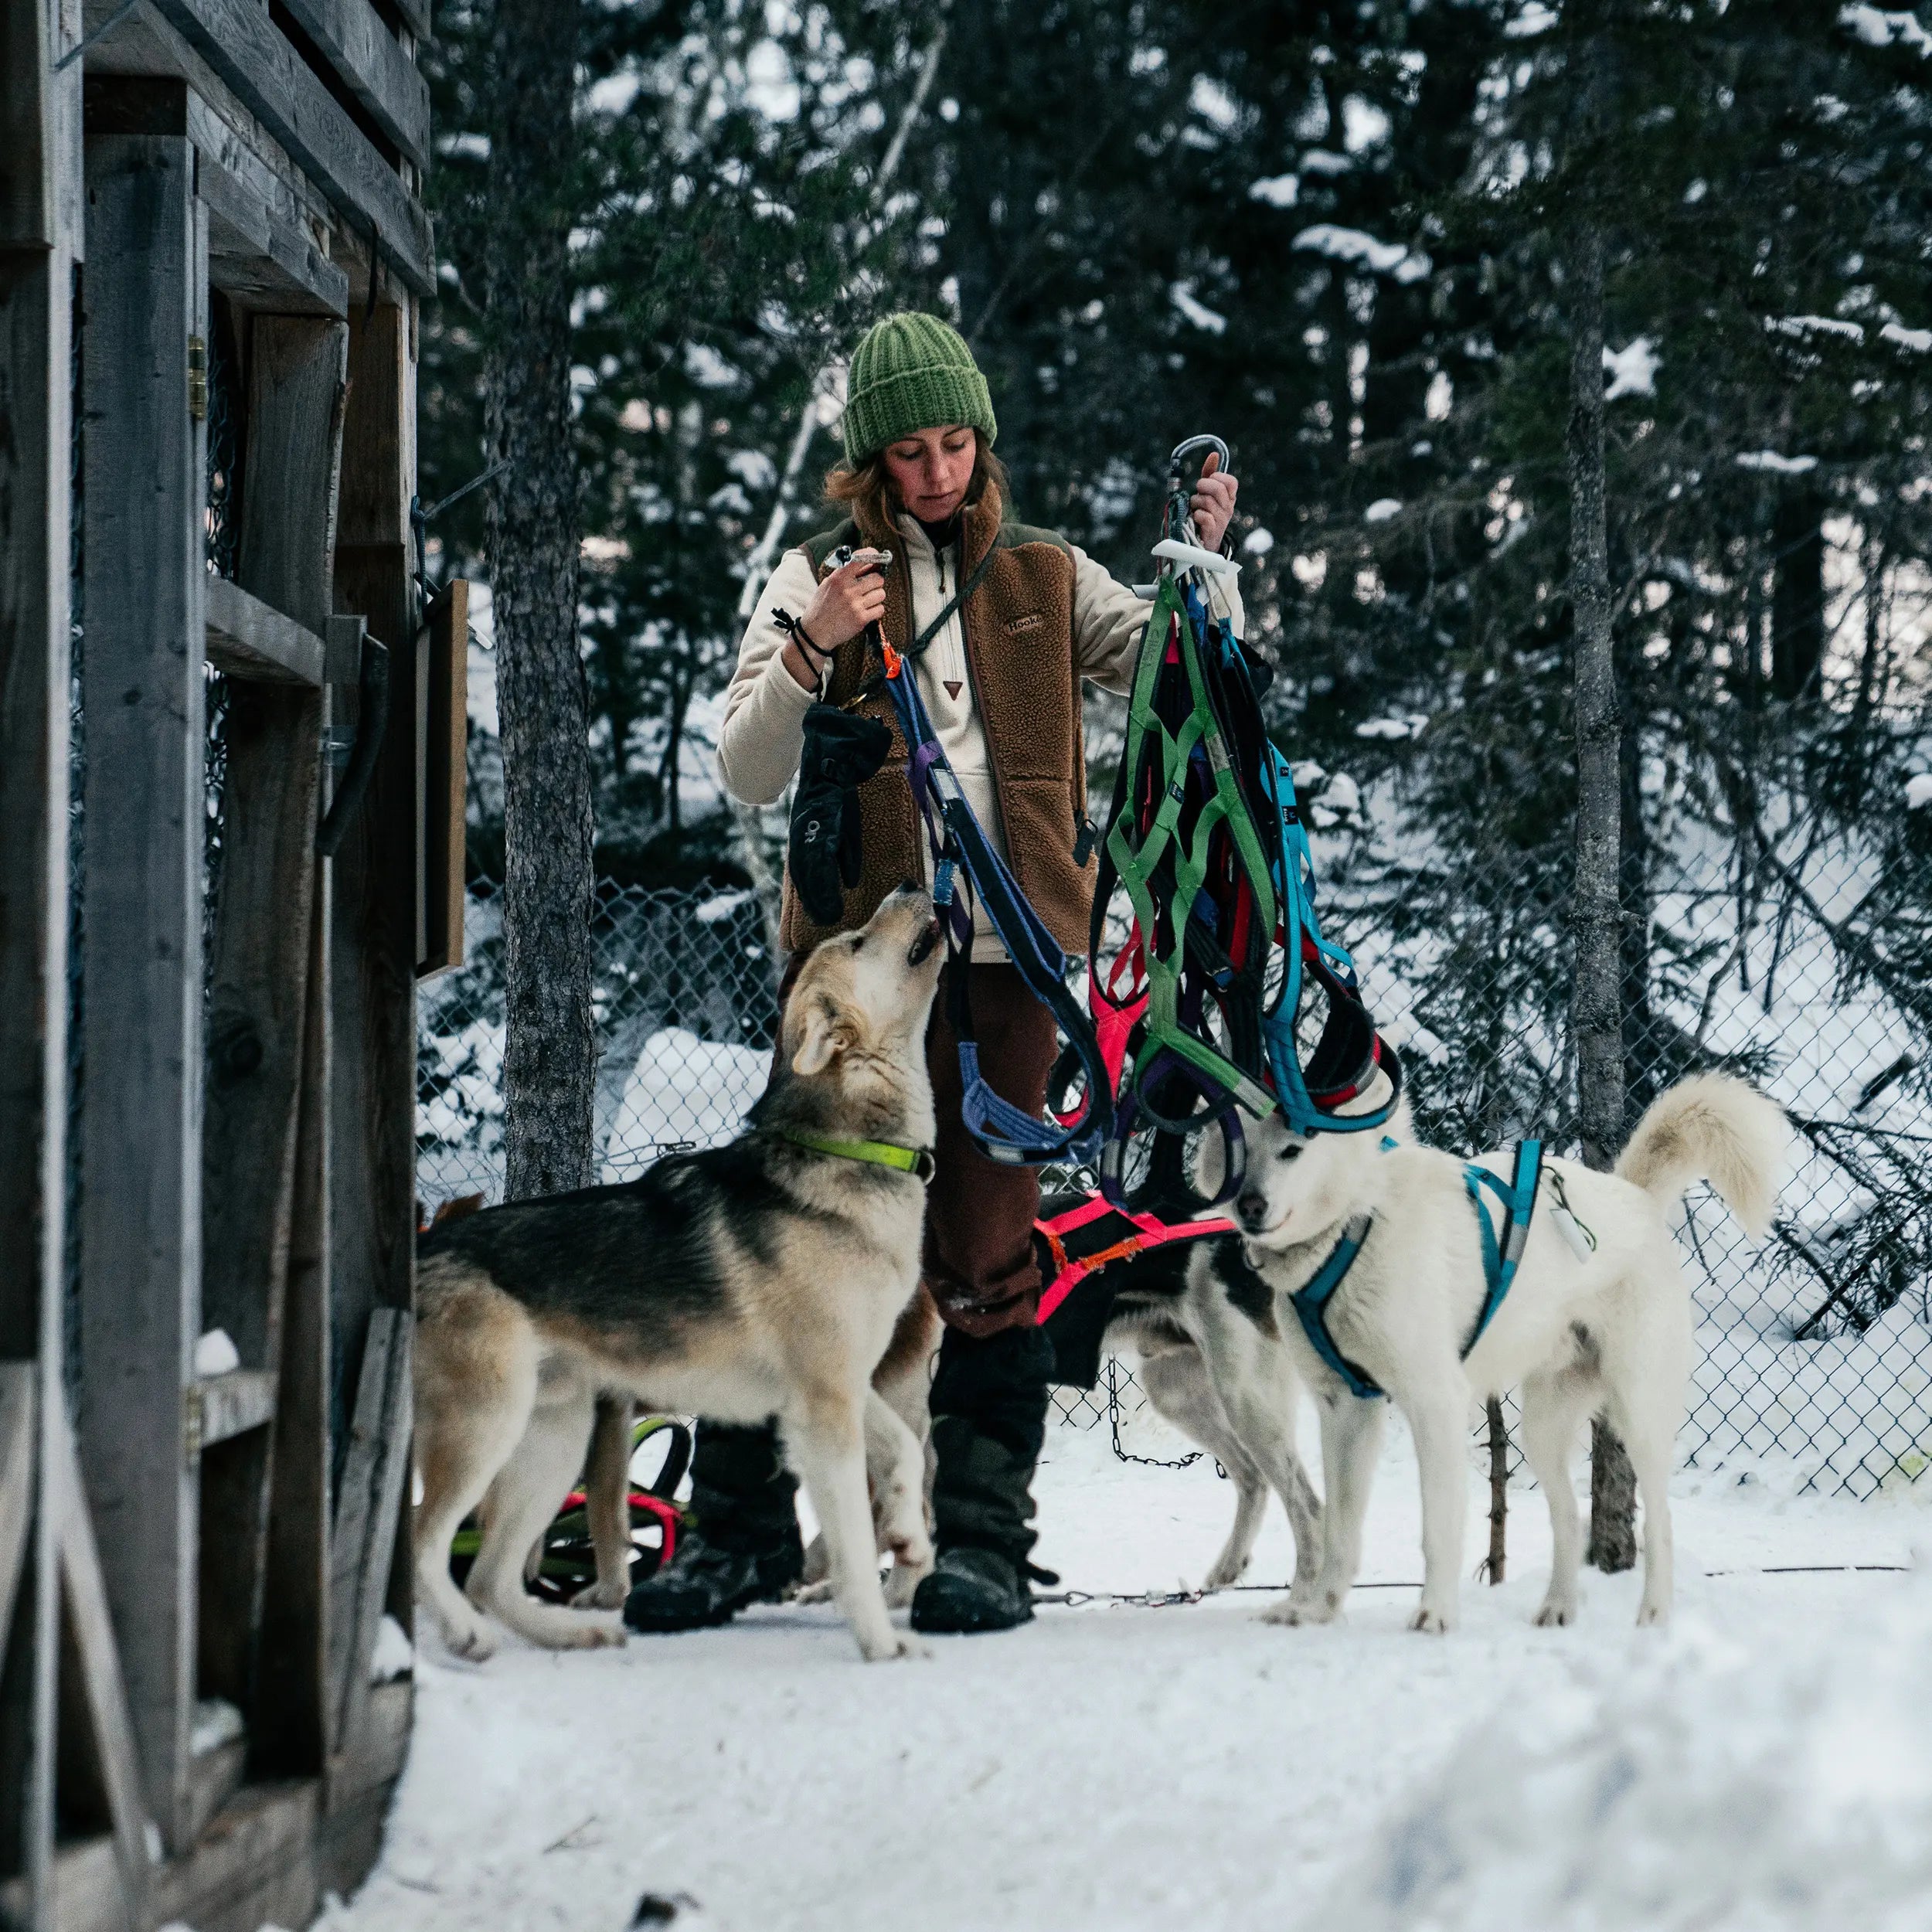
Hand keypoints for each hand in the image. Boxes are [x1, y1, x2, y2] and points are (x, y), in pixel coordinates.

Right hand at [777, 548, 889, 690]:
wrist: (815, 633)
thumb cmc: (821, 608)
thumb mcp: (827, 585)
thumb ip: (844, 574)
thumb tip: (866, 564)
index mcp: (838, 577)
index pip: (861, 559)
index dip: (873, 557)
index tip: (877, 559)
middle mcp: (848, 589)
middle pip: (878, 578)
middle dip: (876, 583)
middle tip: (869, 588)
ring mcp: (855, 605)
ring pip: (881, 594)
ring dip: (877, 597)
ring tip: (867, 601)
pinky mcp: (861, 619)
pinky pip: (880, 609)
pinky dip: (876, 611)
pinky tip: (867, 612)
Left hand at [1190, 451, 1238, 552]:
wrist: (1205, 542)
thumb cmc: (1206, 513)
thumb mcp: (1208, 493)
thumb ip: (1210, 474)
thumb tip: (1214, 454)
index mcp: (1230, 497)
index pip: (1231, 481)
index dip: (1217, 477)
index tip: (1209, 480)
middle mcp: (1229, 508)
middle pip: (1217, 489)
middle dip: (1202, 487)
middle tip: (1198, 492)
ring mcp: (1222, 520)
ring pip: (1206, 502)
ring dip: (1195, 503)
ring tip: (1194, 508)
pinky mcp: (1213, 531)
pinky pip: (1203, 516)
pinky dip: (1196, 515)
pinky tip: (1195, 519)